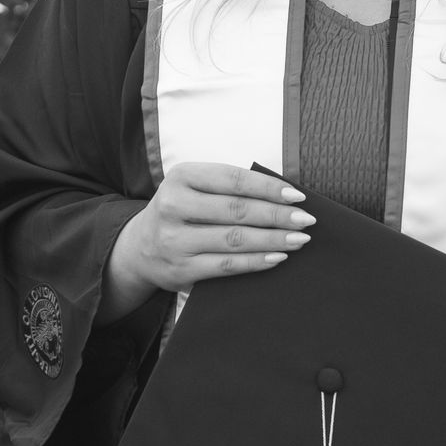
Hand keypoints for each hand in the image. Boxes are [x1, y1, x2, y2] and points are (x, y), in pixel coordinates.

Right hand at [105, 163, 311, 310]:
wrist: (140, 248)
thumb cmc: (182, 210)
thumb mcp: (195, 186)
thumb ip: (229, 187)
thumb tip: (285, 195)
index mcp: (181, 176)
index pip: (233, 180)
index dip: (269, 187)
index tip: (297, 196)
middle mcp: (173, 205)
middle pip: (237, 210)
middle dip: (277, 215)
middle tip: (306, 220)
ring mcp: (175, 240)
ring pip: (234, 240)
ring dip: (273, 240)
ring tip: (299, 239)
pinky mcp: (181, 269)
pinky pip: (226, 265)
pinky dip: (256, 262)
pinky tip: (278, 257)